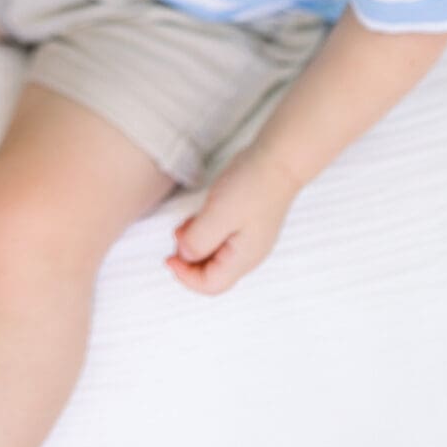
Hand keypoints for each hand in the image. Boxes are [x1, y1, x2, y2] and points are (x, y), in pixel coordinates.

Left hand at [166, 147, 300, 295]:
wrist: (278, 160)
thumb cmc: (250, 186)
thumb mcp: (218, 214)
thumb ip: (199, 240)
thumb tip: (184, 255)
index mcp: (242, 259)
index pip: (211, 285)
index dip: (185, 276)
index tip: (168, 257)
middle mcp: (247, 255)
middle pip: (213, 274)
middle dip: (189, 262)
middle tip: (175, 238)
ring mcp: (248, 240)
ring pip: (215, 256)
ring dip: (195, 246)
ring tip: (183, 227)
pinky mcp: (246, 224)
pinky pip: (221, 240)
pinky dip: (204, 234)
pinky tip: (197, 218)